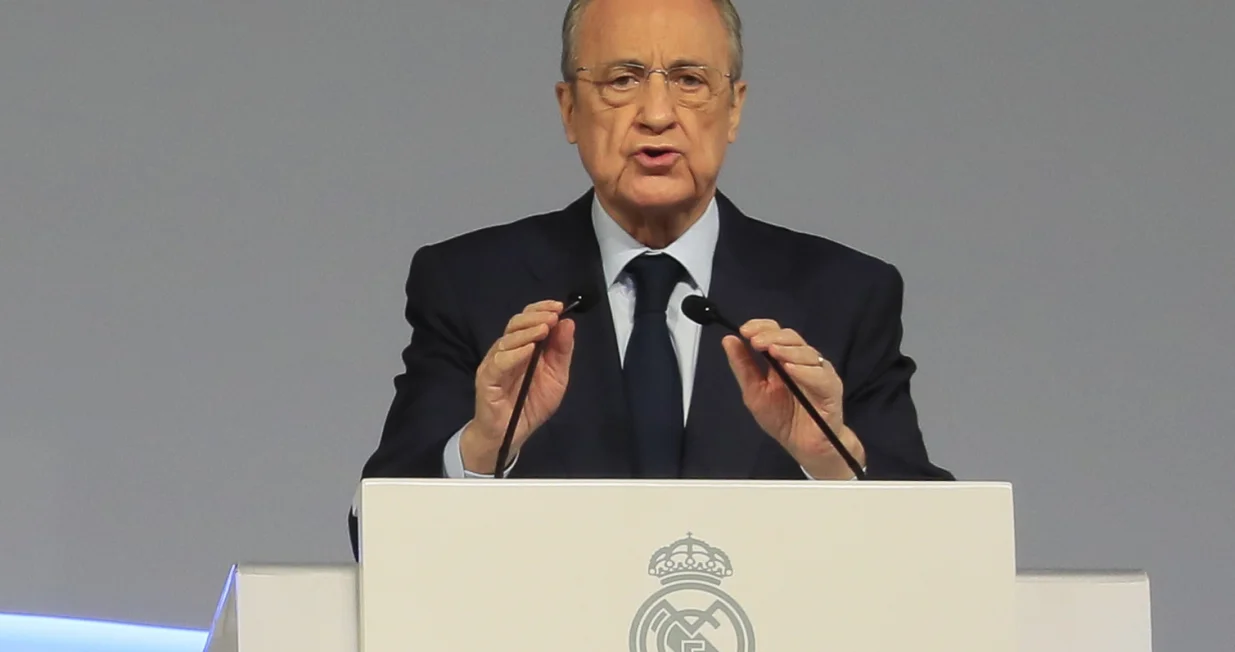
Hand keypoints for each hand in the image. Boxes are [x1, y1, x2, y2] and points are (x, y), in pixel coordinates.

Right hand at [461, 300, 575, 472]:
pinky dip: (514, 354)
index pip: (528, 319)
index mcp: (523, 347)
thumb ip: (561, 352)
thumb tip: (567, 323)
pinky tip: (529, 350)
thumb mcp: (556, 377)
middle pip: (515, 324)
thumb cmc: (531, 405)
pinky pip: (498, 363)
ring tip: (544, 329)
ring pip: (506, 340)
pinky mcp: (487, 380)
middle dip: (535, 317)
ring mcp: (494, 364)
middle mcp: (506, 351)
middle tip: (552, 316)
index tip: (558, 306)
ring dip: (527, 332)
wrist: (511, 435)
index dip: (541, 309)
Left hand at [721, 319, 865, 479]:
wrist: (804, 446)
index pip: (775, 332)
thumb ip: (743, 366)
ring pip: (807, 352)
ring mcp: (819, 373)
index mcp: (783, 359)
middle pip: (791, 337)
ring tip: (773, 352)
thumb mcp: (754, 392)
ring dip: (788, 350)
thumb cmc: (782, 419)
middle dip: (772, 336)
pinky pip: (820, 376)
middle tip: (756, 342)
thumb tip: (729, 340)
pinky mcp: (831, 388)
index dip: (761, 327)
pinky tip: (791, 370)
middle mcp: (802, 361)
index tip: (744, 331)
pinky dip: (805, 371)